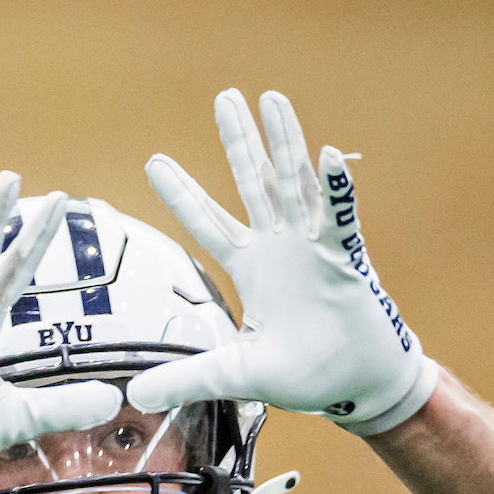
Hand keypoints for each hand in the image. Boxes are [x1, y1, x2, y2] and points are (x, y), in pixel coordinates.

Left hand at [129, 89, 438, 436]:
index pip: (207, 222)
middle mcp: (280, 248)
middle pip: (252, 183)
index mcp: (251, 269)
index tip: (154, 161)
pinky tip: (328, 154)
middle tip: (225, 98)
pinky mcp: (347, 259)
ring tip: (270, 98)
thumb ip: (187, 378)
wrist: (358, 387)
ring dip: (284, 142)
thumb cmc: (305, 375)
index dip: (182, 193)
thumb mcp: (234, 375)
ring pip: (294, 183)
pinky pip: (340, 217)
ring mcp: (314, 248)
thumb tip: (135, 396)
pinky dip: (336, 187)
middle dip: (239, 141)